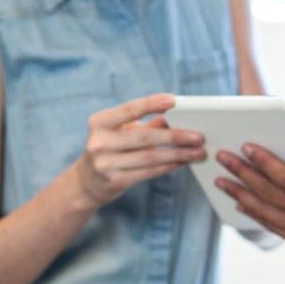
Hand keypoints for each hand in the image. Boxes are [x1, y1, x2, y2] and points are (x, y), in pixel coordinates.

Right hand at [73, 93, 204, 208]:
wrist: (85, 182)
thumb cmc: (109, 149)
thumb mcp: (121, 132)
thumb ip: (147, 124)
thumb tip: (177, 116)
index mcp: (99, 122)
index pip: (129, 109)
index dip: (151, 104)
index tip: (174, 100)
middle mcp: (99, 142)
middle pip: (145, 137)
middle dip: (176, 136)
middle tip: (199, 136)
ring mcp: (105, 163)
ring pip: (150, 157)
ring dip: (178, 154)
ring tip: (197, 152)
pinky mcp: (114, 181)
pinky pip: (148, 172)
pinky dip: (168, 166)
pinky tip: (182, 162)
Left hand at [215, 134, 284, 254]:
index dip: (264, 162)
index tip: (245, 147)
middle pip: (270, 195)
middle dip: (243, 175)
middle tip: (222, 159)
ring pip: (267, 213)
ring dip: (242, 196)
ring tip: (222, 182)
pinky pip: (276, 227)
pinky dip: (256, 215)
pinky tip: (242, 204)